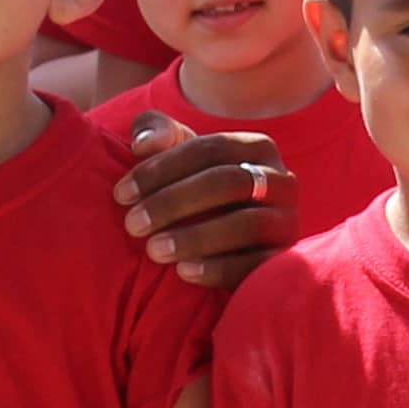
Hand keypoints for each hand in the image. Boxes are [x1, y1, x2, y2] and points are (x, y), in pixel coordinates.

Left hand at [111, 111, 298, 291]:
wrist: (232, 244)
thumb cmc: (197, 192)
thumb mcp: (179, 159)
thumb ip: (158, 134)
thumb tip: (142, 144)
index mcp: (257, 147)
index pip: (209, 149)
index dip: (161, 169)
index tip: (121, 194)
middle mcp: (282, 180)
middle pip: (227, 182)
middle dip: (173, 202)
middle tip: (132, 224)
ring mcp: (287, 222)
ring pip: (246, 224)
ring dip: (194, 237)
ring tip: (153, 251)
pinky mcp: (284, 261)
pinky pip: (256, 265)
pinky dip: (219, 269)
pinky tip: (183, 272)